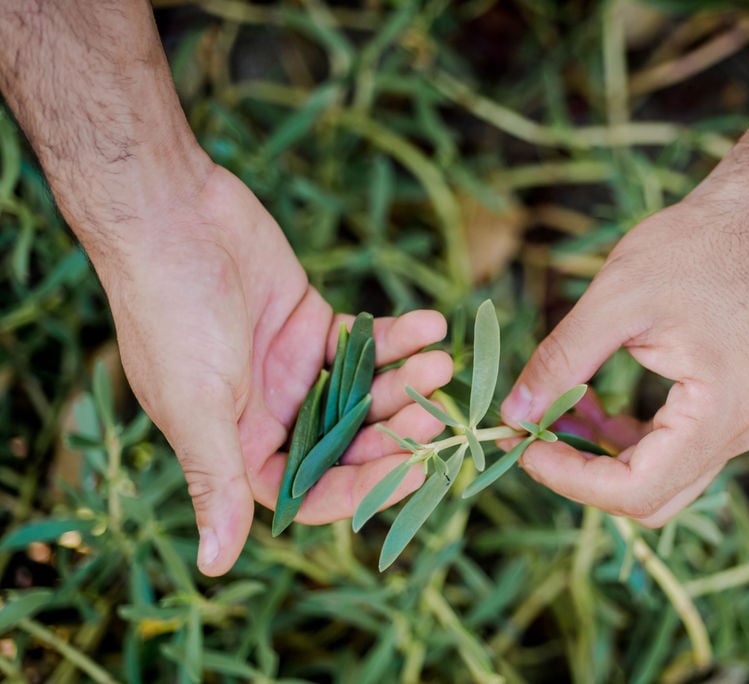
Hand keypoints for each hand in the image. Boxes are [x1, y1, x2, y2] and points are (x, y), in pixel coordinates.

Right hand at [99, 165, 451, 574]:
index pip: (312, 491)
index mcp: (238, 446)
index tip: (413, 469)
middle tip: (436, 411)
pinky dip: (401, 337)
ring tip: (440, 362)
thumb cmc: (171, 314)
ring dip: (406, 381)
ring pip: (367, 392)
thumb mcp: (195, 405)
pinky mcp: (314, 323)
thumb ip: (216, 480)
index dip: (364, 487)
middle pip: (351, 442)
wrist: (171, 214)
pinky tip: (431, 325)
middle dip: (396, 430)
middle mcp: (272, 415)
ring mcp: (297, 369)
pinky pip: (368, 342)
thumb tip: (213, 566)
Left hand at [502, 178, 748, 526]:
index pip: (638, 489)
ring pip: (655, 481)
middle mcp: (737, 434)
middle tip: (529, 438)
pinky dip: (620, 442)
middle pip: (649, 499)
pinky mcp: (724, 415)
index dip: (571, 480)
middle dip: (581, 477)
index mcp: (720, 413)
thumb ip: (562, 362)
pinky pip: (666, 453)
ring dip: (597, 460)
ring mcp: (735, 428)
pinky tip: (586, 405)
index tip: (523, 446)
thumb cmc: (692, 249)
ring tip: (551, 415)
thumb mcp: (614, 300)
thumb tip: (513, 414)